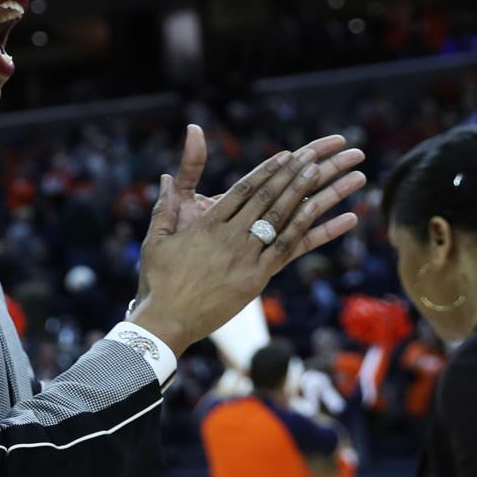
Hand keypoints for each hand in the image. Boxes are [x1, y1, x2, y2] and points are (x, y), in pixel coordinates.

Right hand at [131, 136, 365, 354]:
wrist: (167, 321)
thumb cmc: (158, 282)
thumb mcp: (156, 240)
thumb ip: (165, 206)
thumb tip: (167, 176)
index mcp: (208, 225)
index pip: (243, 190)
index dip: (266, 171)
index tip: (285, 156)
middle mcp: (230, 236)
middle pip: (265, 198)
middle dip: (290, 174)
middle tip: (312, 156)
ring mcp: (245, 257)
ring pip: (278, 218)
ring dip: (300, 193)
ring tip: (319, 173)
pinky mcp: (255, 279)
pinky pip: (285, 249)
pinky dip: (303, 228)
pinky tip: (317, 211)